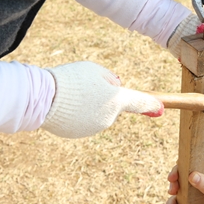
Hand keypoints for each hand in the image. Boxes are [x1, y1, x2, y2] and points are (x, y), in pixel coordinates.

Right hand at [41, 61, 162, 138]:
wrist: (42, 98)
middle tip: (85, 85)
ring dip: (89, 104)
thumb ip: (110, 79)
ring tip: (71, 94)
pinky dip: (77, 113)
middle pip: (112, 104)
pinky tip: (64, 104)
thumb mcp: (95, 70)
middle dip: (104, 96)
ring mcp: (93, 128)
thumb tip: (116, 88)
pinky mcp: (78, 134)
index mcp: (117, 100)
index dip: (151, 104)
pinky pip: (83, 120)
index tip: (161, 108)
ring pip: (97, 112)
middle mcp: (109, 118)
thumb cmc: (71, 79)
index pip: (139, 102)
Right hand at [165, 158, 203, 203]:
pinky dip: (180, 188)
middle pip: (189, 166)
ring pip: (186, 176)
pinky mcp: (200, 190)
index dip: (185, 160)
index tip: (177, 169)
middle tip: (171, 181)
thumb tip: (191, 175)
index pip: (197, 156)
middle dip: (178, 172)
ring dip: (177, 181)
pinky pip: (187, 186)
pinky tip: (175, 194)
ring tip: (172, 191)